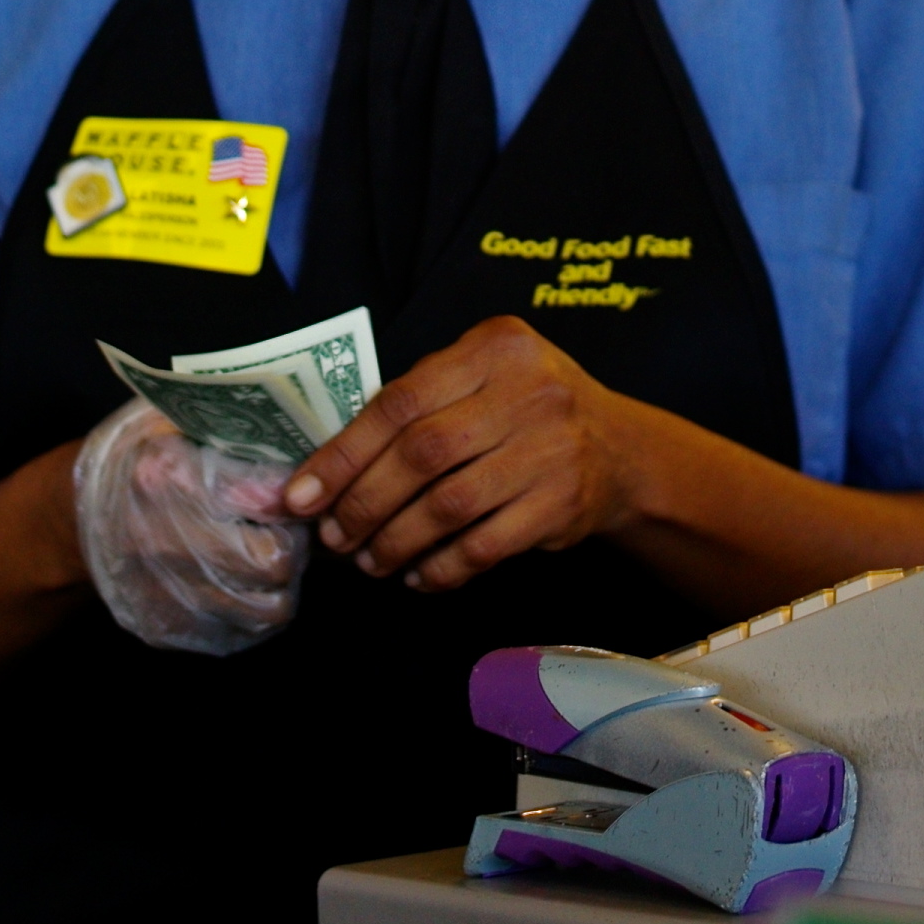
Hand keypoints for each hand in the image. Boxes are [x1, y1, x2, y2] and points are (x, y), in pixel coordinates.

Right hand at [74, 398, 310, 654]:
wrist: (77, 516)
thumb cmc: (136, 457)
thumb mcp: (172, 423)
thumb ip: (230, 435)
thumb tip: (301, 450)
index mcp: (166, 476)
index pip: (266, 496)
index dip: (293, 492)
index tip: (297, 486)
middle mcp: (163, 539)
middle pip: (275, 559)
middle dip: (293, 540)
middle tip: (287, 523)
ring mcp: (163, 592)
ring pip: (269, 606)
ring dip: (281, 580)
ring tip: (267, 549)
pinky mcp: (166, 627)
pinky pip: (242, 631)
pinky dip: (254, 606)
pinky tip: (243, 578)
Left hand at [281, 316, 642, 591]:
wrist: (622, 450)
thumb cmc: (526, 410)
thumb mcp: (485, 376)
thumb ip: (421, 402)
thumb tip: (329, 465)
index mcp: (495, 347)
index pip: (400, 400)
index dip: (343, 452)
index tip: (301, 494)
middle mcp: (527, 391)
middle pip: (422, 453)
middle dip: (363, 502)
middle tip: (332, 537)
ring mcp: (549, 449)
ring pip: (450, 505)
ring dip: (396, 541)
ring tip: (368, 561)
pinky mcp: (562, 505)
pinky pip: (484, 546)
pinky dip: (441, 567)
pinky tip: (416, 576)